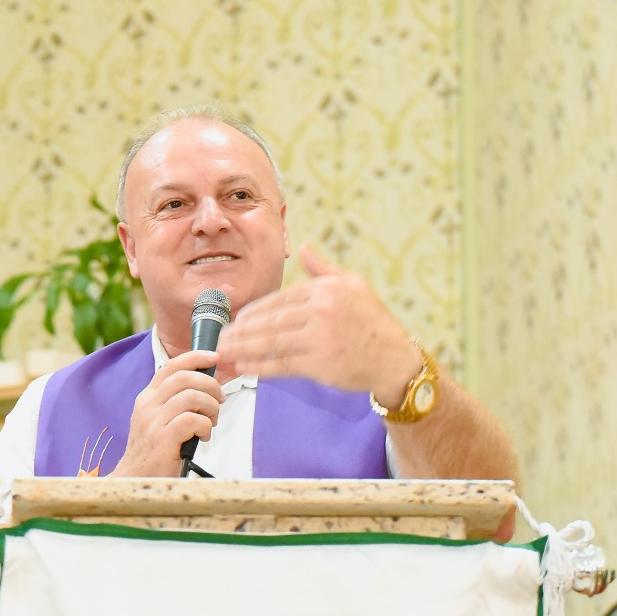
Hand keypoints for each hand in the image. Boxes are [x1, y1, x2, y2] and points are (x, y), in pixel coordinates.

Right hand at [109, 348, 224, 476]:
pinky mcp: (163, 438)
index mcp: (148, 397)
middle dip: (210, 385)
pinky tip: (202, 436)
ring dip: (210, 408)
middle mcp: (148, 405)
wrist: (134, 478)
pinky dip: (205, 426)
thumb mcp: (156, 419)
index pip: (171, 366)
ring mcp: (154, 421)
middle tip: (218, 401)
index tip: (213, 357)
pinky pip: (193, 420)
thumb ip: (174, 401)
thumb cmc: (152, 451)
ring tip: (210, 422)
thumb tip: (204, 386)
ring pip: (192, 397)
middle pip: (185, 377)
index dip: (195, 357)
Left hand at [216, 243, 420, 403]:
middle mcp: (322, 309)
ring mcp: (321, 336)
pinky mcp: (320, 363)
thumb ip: (323, 269)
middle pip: (271, 320)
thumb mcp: (354, 286)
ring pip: (272, 342)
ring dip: (243, 349)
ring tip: (224, 352)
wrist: (396, 359)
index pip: (279, 299)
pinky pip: (282, 363)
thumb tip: (303, 247)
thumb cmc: (373, 323)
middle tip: (220, 337)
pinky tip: (244, 367)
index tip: (237, 320)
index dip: (254, 312)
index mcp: (326, 289)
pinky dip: (260, 366)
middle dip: (242, 331)